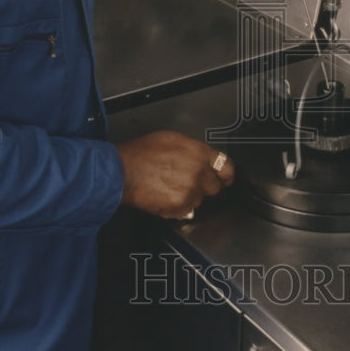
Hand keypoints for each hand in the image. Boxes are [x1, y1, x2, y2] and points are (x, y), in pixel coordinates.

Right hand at [116, 130, 234, 219]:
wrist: (123, 171)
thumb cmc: (142, 153)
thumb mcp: (173, 140)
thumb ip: (193, 150)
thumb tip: (202, 159)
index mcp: (200, 153)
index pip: (227, 167)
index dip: (227, 174)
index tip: (226, 179)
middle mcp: (199, 172)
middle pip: (214, 187)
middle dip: (203, 186)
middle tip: (186, 182)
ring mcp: (191, 191)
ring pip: (199, 200)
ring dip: (189, 196)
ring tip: (169, 187)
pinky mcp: (181, 207)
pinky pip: (186, 210)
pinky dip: (178, 207)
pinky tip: (164, 196)